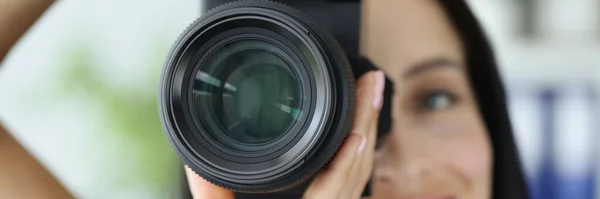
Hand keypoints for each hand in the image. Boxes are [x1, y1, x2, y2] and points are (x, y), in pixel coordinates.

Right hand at [185, 71, 385, 198]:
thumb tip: (196, 167)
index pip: (329, 195)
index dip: (343, 165)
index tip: (357, 132)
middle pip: (354, 175)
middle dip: (367, 125)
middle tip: (373, 84)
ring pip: (359, 179)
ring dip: (367, 135)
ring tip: (371, 97)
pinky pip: (349, 186)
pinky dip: (355, 157)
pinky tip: (357, 136)